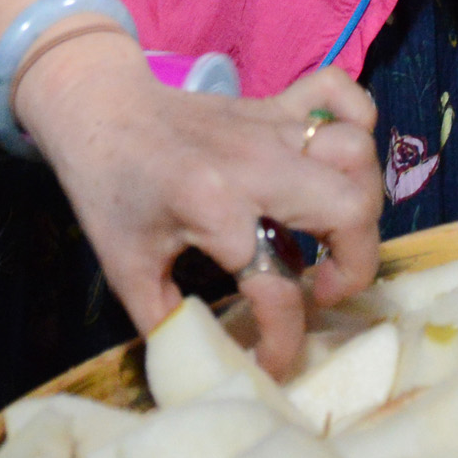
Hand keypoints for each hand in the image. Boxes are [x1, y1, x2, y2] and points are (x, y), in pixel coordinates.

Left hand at [21, 39, 383, 376]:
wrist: (97, 109)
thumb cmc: (109, 190)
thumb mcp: (127, 269)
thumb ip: (167, 322)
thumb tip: (203, 365)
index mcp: (215, 210)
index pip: (278, 289)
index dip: (283, 343)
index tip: (272, 363)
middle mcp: (256, 165)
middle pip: (348, 207)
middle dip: (355, 263)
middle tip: (324, 287)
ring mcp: (270, 127)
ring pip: (355, 153)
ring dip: (360, 199)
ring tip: (333, 232)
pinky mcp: (275, 104)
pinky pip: (338, 92)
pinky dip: (356, 116)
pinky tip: (338, 159)